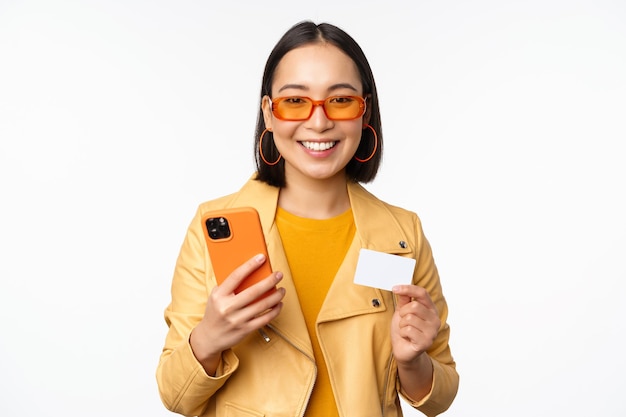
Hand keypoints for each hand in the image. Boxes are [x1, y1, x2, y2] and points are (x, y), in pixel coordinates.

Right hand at [190, 254, 284, 373]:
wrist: (209, 338)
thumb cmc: (215, 313)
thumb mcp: (216, 297)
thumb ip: (228, 286)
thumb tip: (249, 272)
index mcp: (219, 296)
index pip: (236, 276)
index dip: (250, 265)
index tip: (261, 257)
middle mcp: (228, 307)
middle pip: (253, 291)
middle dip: (269, 281)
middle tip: (278, 274)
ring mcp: (237, 320)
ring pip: (262, 305)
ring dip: (275, 296)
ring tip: (282, 290)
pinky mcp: (245, 330)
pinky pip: (264, 319)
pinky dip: (274, 310)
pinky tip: (278, 304)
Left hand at [390, 285, 439, 365]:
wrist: (403, 350)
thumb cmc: (404, 330)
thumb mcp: (402, 312)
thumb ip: (404, 300)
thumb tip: (401, 288)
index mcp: (431, 309)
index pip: (422, 293)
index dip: (408, 288)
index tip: (394, 288)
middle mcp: (435, 320)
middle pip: (415, 306)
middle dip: (403, 312)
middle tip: (402, 320)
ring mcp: (432, 332)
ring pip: (410, 318)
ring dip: (402, 324)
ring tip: (405, 330)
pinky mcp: (426, 342)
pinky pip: (408, 330)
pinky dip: (402, 333)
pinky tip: (407, 337)